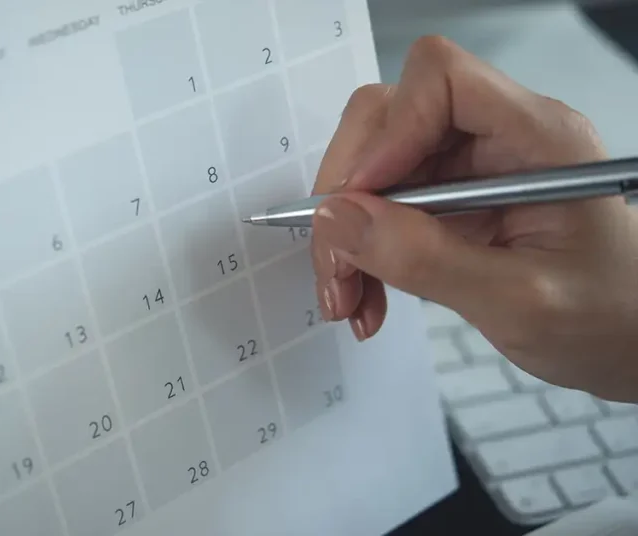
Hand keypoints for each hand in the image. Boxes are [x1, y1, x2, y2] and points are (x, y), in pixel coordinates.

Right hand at [310, 36, 637, 401]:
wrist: (634, 344)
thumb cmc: (610, 320)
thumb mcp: (519, 302)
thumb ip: (426, 259)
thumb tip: (339, 219)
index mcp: (538, 139)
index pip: (441, 80)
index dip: (388, 131)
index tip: (360, 203)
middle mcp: (500, 139)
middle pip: (387, 120)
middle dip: (347, 195)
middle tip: (337, 267)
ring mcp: (472, 169)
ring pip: (372, 168)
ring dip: (347, 233)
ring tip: (349, 299)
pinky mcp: (452, 202)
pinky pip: (382, 207)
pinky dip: (362, 252)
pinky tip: (368, 298)